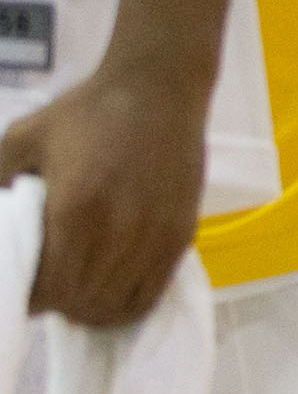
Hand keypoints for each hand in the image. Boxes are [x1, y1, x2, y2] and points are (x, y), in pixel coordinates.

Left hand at [0, 64, 209, 326]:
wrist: (159, 87)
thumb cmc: (87, 112)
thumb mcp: (22, 138)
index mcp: (73, 211)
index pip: (45, 290)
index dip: (27, 298)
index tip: (23, 286)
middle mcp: (117, 232)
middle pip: (78, 303)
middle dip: (57, 303)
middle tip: (49, 285)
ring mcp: (153, 237)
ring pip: (113, 306)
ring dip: (89, 306)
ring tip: (80, 288)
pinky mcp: (180, 235)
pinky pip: (150, 294)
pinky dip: (125, 305)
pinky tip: (111, 289)